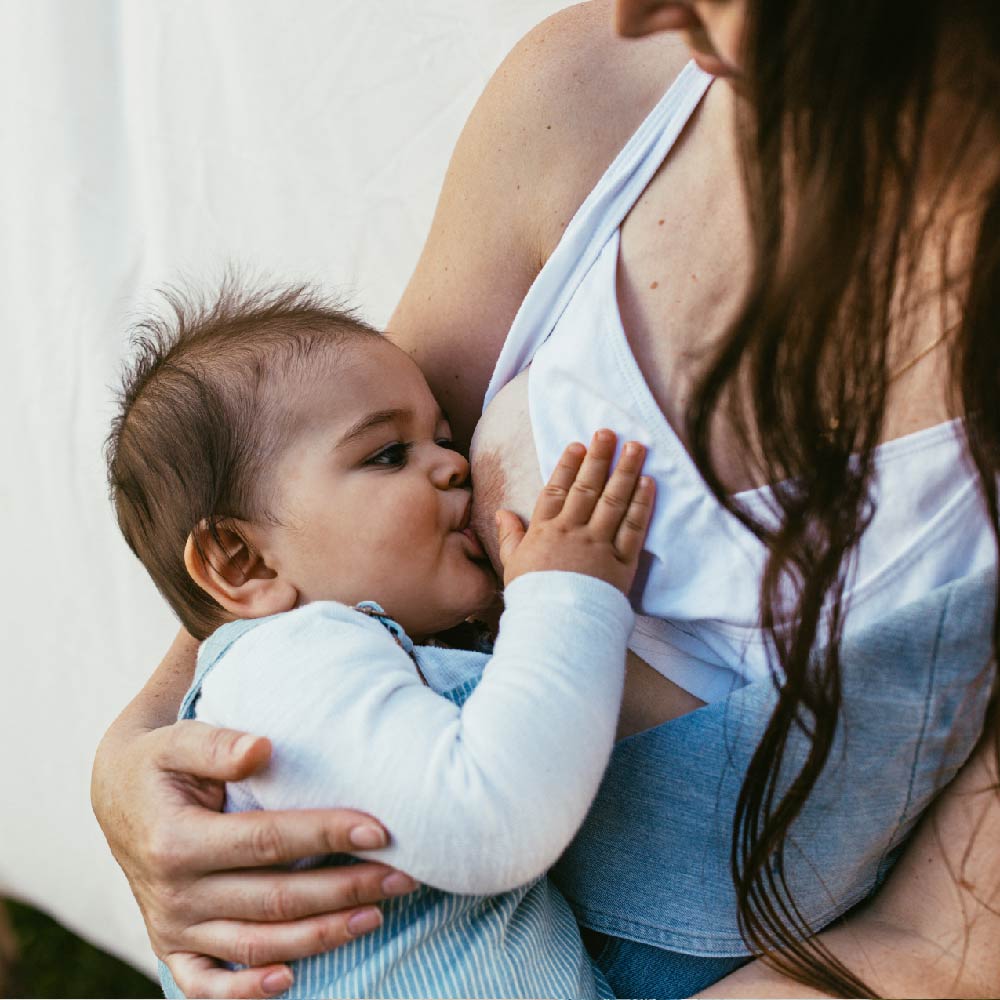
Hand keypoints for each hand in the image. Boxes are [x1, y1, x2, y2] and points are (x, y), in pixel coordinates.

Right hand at [92, 719, 417, 998]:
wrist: (116, 796)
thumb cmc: (161, 763)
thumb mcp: (178, 742)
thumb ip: (217, 744)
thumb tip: (262, 748)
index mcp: (177, 841)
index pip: (268, 842)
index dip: (326, 835)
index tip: (379, 830)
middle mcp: (174, 893)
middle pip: (275, 899)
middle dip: (345, 888)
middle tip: (403, 875)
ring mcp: (173, 927)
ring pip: (258, 943)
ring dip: (323, 935)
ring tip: (378, 913)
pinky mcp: (172, 947)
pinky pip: (207, 986)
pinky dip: (247, 991)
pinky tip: (293, 979)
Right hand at [496, 429, 653, 592]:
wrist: (557, 630)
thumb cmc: (533, 599)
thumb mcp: (512, 566)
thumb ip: (510, 536)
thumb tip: (501, 512)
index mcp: (545, 531)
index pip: (557, 489)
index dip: (567, 465)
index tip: (578, 444)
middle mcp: (573, 532)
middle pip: (588, 487)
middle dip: (599, 457)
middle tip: (609, 432)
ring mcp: (599, 545)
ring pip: (614, 501)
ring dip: (626, 471)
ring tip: (636, 447)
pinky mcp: (622, 563)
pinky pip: (634, 528)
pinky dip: (643, 504)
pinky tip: (649, 483)